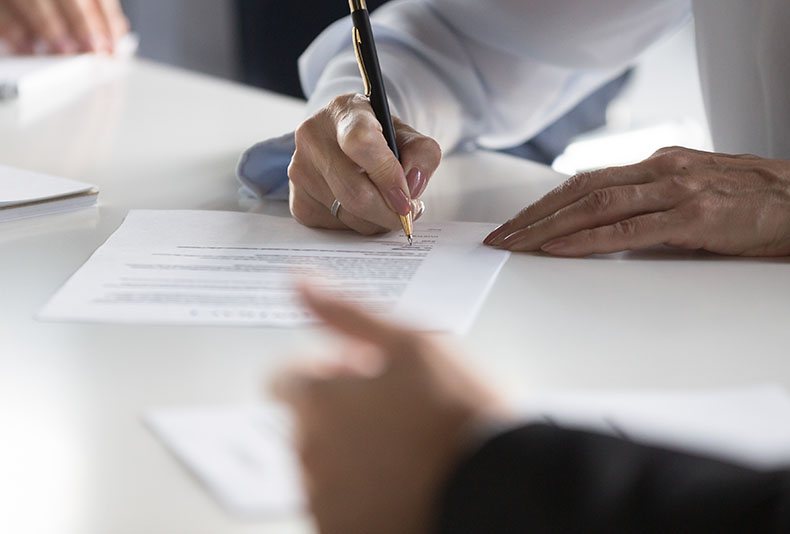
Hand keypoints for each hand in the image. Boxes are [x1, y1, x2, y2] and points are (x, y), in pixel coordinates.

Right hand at [0, 0, 129, 54]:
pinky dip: (9, 25)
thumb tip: (118, 33)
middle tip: (91, 50)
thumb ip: (78, 11)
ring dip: (48, 19)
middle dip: (80, 15)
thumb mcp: (42, 3)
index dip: (103, 8)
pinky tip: (23, 48)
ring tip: (61, 51)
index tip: (112, 44)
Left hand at [272, 283, 507, 533]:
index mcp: (319, 402)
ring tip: (411, 450)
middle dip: (342, 411)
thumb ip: (346, 313)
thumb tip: (299, 281)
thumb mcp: (412, 344)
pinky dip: (364, 495)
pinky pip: (340, 508)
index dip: (327, 370)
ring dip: (352, 453)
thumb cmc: (464, 417)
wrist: (503, 492)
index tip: (366, 374)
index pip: (285, 379)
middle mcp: (311, 454)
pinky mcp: (345, 532)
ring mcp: (326, 502)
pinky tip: (408, 483)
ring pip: (323, 466)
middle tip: (401, 410)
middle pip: (307, 422)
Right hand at [289, 94, 440, 234]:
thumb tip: (411, 187)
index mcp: (344, 111)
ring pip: (349, 216)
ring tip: (385, 204)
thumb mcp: (407, 135)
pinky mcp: (297, 200)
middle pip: (355, 192)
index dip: (387, 176)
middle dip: (389, 212)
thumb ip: (423, 155)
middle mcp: (312, 137)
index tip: (407, 199)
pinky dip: (358, 225)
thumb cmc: (378, 138)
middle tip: (408, 212)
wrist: (342, 142)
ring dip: (377, 220)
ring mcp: (300, 170)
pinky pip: (337, 228)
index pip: (361, 143)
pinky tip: (362, 208)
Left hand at [485, 146, 789, 256]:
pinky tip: (560, 250)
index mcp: (659, 163)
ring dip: (548, 228)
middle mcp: (661, 169)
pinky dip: (589, 239)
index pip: (587, 181)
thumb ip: (655, 206)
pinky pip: (629, 228)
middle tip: (498, 238)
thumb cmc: (757, 204)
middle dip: (533, 216)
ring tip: (516, 246)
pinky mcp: (695, 217)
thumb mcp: (698, 195)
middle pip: (580, 190)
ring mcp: (677, 190)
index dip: (545, 203)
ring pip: (595, 205)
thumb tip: (609, 231)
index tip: (514, 224)